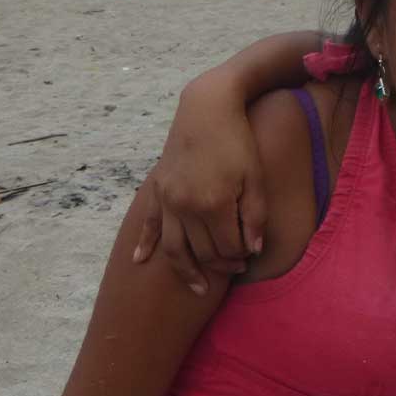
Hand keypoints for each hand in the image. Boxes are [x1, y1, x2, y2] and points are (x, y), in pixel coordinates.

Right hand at [131, 75, 267, 293]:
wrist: (207, 107)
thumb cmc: (238, 140)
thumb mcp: (255, 177)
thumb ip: (255, 216)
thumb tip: (252, 250)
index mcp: (213, 203)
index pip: (227, 247)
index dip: (240, 257)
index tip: (250, 258)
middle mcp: (185, 206)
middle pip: (201, 251)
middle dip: (220, 265)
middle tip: (236, 269)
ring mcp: (167, 198)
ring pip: (172, 247)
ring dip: (186, 270)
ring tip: (199, 288)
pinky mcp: (157, 189)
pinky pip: (149, 224)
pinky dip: (144, 244)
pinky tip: (140, 262)